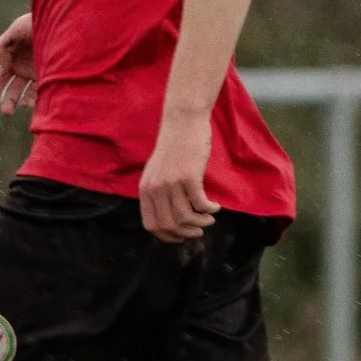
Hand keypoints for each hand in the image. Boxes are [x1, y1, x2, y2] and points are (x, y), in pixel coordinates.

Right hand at [0, 14, 36, 112]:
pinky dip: (28, 101)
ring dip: (8, 102)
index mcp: (4, 48)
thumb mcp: (25, 26)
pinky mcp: (42, 77)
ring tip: (7, 112)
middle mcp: (13, 62)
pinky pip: (32, 93)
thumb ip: (12, 38)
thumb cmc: (45, 20)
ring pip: (13, 91)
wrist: (69, 24)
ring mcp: (27, 71)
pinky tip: (27, 105)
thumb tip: (3, 55)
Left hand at [139, 112, 216, 240]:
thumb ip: (158, 192)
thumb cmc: (173, 148)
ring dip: (201, 222)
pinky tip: (215, 206)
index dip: (167, 235)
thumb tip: (170, 217)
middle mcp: (155, 188)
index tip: (180, 237)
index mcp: (145, 190)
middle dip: (186, 232)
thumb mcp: (156, 172)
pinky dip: (210, 209)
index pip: (151, 224)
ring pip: (185, 217)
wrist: (182, 123)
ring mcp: (171, 183)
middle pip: (169, 225)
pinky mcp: (189, 177)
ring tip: (209, 219)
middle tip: (199, 230)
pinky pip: (200, 204)